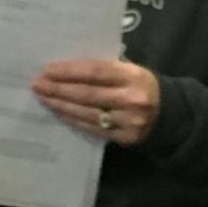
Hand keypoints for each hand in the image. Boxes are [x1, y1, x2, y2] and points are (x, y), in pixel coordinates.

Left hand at [32, 58, 159, 146]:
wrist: (170, 114)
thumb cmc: (141, 86)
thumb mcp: (131, 70)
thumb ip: (105, 69)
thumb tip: (66, 68)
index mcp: (133, 76)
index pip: (95, 71)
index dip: (69, 71)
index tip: (47, 70)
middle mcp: (132, 99)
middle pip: (87, 94)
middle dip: (58, 89)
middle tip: (37, 85)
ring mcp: (129, 121)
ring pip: (87, 113)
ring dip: (61, 105)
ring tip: (43, 98)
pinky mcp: (125, 138)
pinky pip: (93, 128)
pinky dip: (73, 120)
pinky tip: (59, 112)